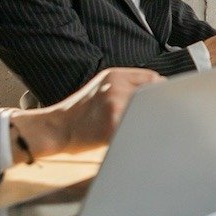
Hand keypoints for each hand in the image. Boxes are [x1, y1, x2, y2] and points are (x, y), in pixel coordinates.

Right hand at [12, 66, 161, 155]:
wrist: (55, 128)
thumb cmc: (80, 110)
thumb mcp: (102, 86)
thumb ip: (127, 85)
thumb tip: (160, 90)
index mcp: (115, 75)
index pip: (153, 79)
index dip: (159, 94)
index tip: (160, 104)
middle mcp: (117, 87)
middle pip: (155, 97)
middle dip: (158, 110)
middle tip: (155, 120)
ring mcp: (115, 106)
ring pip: (148, 115)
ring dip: (149, 125)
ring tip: (138, 131)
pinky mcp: (112, 126)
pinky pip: (136, 131)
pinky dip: (137, 137)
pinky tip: (128, 139)